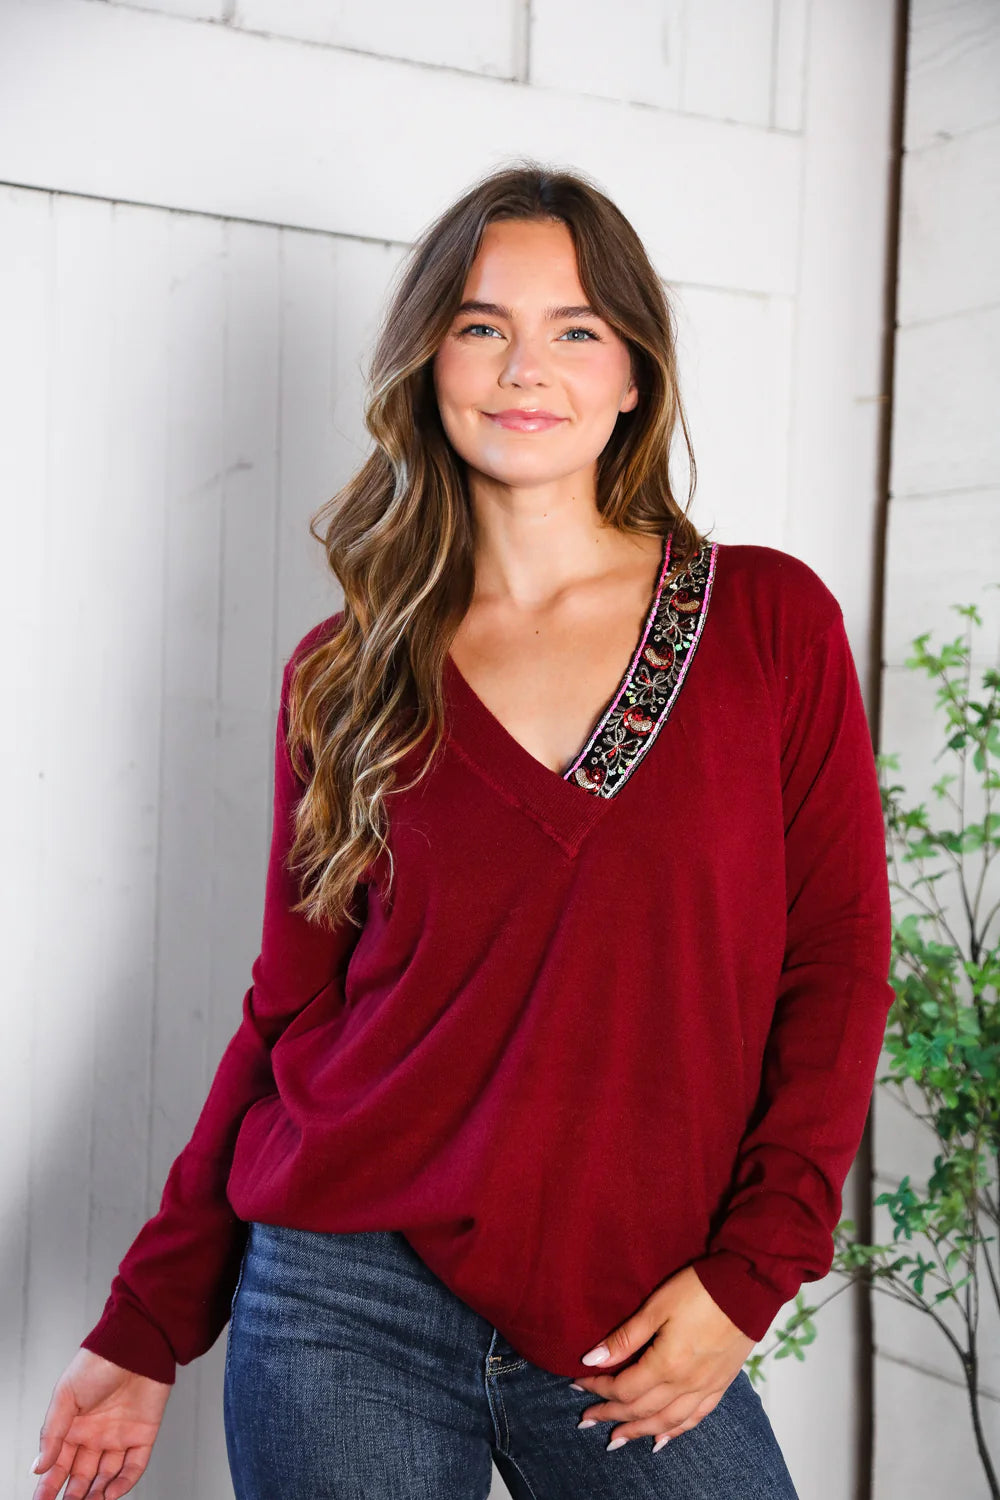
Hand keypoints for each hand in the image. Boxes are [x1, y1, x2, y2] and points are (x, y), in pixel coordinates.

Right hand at [30, 1349, 170, 1499]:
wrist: (135, 1342)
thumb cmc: (98, 1362)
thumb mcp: (65, 1396)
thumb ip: (52, 1433)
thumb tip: (38, 1466)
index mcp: (74, 1426)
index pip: (59, 1464)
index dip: (49, 1485)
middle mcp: (95, 1434)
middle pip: (82, 1474)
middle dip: (74, 1495)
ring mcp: (119, 1435)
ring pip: (106, 1475)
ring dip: (97, 1494)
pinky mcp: (143, 1434)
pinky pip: (134, 1465)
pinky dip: (123, 1483)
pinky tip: (110, 1494)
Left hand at [571, 1265, 754, 1450]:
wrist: (747, 1287)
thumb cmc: (699, 1291)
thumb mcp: (656, 1307)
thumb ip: (625, 1337)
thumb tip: (591, 1360)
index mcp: (665, 1365)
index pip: (623, 1388)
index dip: (598, 1388)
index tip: (578, 1383)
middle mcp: (684, 1385)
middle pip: (640, 1410)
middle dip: (610, 1415)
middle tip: (586, 1420)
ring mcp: (704, 1388)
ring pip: (666, 1422)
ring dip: (638, 1432)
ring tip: (616, 1439)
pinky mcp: (720, 1386)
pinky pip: (694, 1419)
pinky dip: (675, 1432)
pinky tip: (662, 1439)